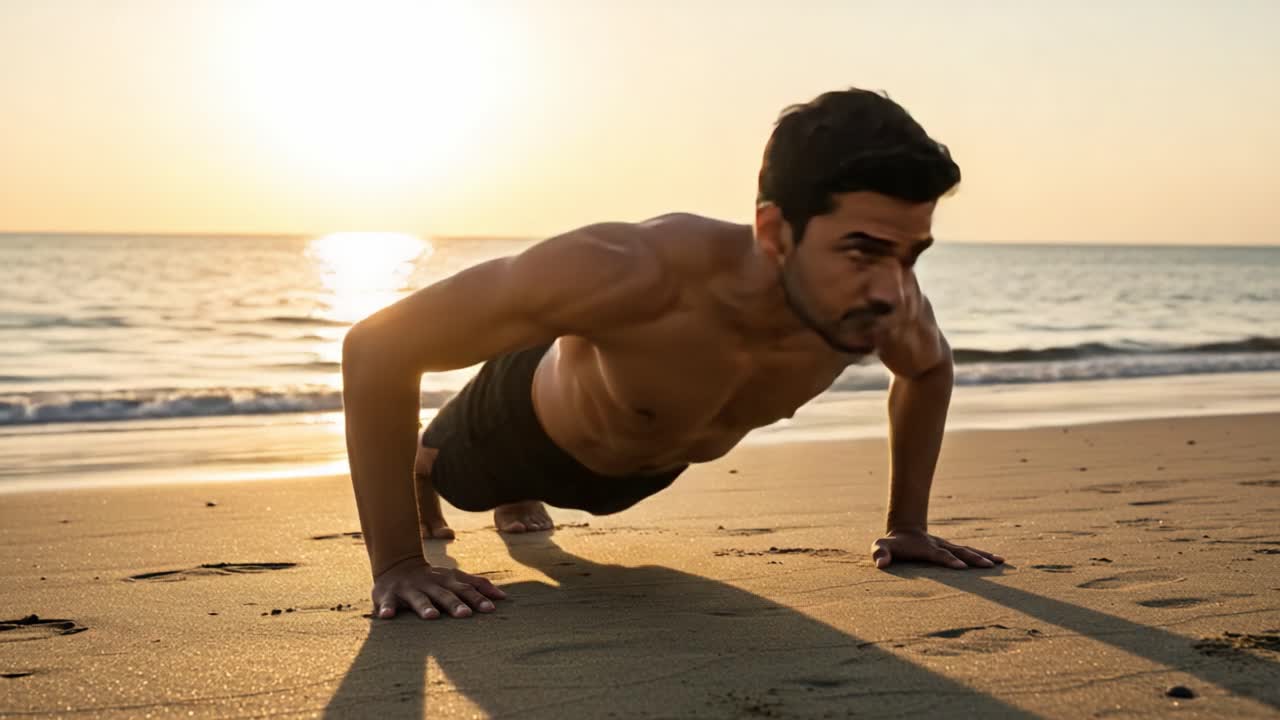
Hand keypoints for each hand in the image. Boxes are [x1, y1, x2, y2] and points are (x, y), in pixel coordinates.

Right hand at [372, 556, 506, 618]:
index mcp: (446, 581)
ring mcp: (409, 589)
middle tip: (466, 615)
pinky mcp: (387, 595)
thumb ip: (477, 585)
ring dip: (425, 607)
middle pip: (444, 594)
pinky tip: (387, 616)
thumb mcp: (454, 578)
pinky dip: (386, 608)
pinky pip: (386, 602)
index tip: (491, 608)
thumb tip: (503, 596)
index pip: (465, 589)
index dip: (478, 598)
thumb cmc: (432, 578)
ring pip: (418, 599)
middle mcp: (429, 584)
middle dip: (455, 604)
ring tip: (432, 617)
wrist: (396, 565)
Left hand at [870, 529, 1003, 569]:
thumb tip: (881, 564)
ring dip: (984, 556)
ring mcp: (948, 546)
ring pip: (968, 550)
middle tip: (989, 566)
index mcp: (926, 548)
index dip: (949, 560)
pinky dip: (984, 555)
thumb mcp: (880, 547)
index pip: (939, 555)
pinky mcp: (953, 549)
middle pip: (960, 551)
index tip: (962, 567)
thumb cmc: (892, 544)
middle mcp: (940, 545)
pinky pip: (970, 552)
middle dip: (974, 558)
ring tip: (1001, 562)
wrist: (903, 530)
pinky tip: (998, 561)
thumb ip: (880, 553)